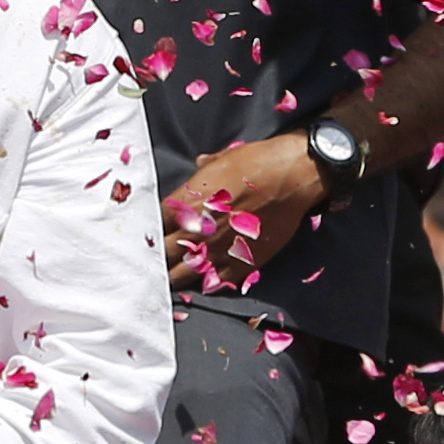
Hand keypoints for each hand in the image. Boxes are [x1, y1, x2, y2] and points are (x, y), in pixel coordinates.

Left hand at [161, 135, 325, 290]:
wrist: (291, 177)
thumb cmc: (256, 163)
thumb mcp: (221, 161)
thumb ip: (203, 172)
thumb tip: (199, 164)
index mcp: (185, 204)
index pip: (154, 225)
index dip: (152, 231)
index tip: (152, 235)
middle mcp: (195, 231)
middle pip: (163, 253)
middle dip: (157, 257)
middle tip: (154, 262)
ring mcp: (216, 250)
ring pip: (182, 274)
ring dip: (174, 276)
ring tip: (168, 280)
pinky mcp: (240, 264)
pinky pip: (214, 282)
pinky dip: (207, 282)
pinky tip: (203, 281)